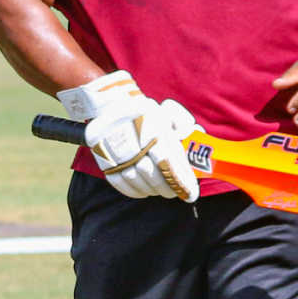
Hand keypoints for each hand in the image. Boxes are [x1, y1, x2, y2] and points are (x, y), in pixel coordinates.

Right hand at [57, 71, 199, 201]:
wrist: (111, 105)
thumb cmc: (146, 113)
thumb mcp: (166, 111)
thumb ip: (183, 124)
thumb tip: (194, 136)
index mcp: (150, 125)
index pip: (166, 159)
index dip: (179, 179)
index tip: (190, 192)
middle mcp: (131, 138)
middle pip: (150, 172)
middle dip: (166, 186)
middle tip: (174, 192)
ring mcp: (114, 149)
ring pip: (134, 178)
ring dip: (151, 189)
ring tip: (160, 191)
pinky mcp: (103, 158)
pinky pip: (118, 181)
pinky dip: (133, 190)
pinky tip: (144, 191)